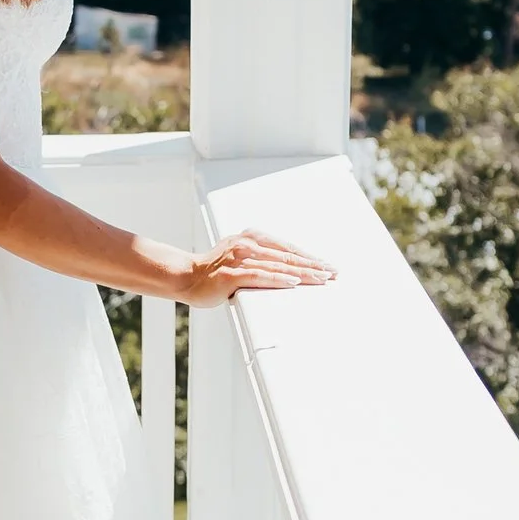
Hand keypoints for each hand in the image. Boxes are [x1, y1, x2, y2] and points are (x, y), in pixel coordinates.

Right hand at [175, 230, 335, 304]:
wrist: (185, 276)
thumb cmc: (214, 271)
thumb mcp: (241, 258)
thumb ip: (262, 260)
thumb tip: (289, 270)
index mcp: (252, 237)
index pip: (287, 248)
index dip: (309, 258)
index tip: (327, 266)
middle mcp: (247, 244)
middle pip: (287, 256)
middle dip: (313, 266)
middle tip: (333, 273)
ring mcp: (239, 258)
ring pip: (278, 266)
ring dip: (302, 273)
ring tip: (321, 279)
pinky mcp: (231, 274)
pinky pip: (259, 276)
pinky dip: (278, 279)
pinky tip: (294, 282)